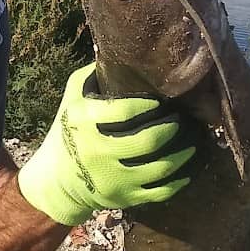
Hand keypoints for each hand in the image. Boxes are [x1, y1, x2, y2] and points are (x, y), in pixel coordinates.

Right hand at [17, 63, 196, 227]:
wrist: (55, 182)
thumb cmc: (68, 133)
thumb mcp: (71, 100)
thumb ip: (92, 76)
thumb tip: (120, 52)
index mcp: (85, 123)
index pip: (125, 110)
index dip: (149, 104)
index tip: (161, 99)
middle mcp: (99, 152)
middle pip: (147, 141)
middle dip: (171, 128)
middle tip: (182, 119)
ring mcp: (113, 179)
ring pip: (160, 168)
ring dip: (182, 154)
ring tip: (194, 142)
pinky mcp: (124, 198)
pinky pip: (159, 192)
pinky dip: (178, 181)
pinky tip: (187, 170)